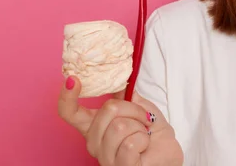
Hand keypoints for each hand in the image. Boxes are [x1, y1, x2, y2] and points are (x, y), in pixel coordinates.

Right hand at [58, 76, 182, 165]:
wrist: (167, 155)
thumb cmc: (153, 133)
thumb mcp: (141, 107)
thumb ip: (126, 95)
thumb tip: (119, 77)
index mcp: (95, 126)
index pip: (69, 112)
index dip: (67, 96)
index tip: (73, 80)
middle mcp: (94, 142)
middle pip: (108, 109)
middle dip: (134, 109)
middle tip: (144, 120)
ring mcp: (105, 157)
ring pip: (120, 126)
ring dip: (140, 127)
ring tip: (144, 135)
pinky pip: (130, 144)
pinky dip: (143, 140)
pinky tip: (144, 147)